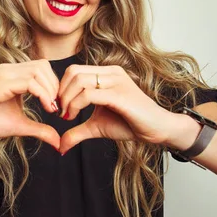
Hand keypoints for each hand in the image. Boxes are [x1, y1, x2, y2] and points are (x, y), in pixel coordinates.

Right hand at [0, 60, 60, 150]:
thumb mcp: (21, 126)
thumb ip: (40, 130)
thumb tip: (59, 142)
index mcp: (14, 74)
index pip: (43, 68)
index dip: (54, 84)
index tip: (57, 106)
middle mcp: (9, 70)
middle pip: (43, 65)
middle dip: (55, 86)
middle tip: (56, 106)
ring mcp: (4, 74)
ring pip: (38, 71)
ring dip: (50, 90)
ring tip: (51, 108)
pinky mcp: (0, 84)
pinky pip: (29, 83)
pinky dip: (42, 94)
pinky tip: (45, 107)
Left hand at [57, 65, 174, 154]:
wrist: (156, 130)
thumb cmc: (129, 124)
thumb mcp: (97, 127)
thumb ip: (77, 132)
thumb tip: (60, 146)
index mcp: (106, 74)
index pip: (74, 70)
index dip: (61, 88)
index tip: (60, 108)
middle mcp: (111, 73)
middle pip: (73, 72)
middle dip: (61, 93)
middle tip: (61, 112)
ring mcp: (116, 82)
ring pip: (79, 81)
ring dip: (67, 100)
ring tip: (67, 116)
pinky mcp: (120, 95)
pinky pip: (89, 94)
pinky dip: (75, 106)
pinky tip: (73, 118)